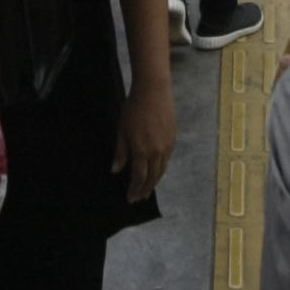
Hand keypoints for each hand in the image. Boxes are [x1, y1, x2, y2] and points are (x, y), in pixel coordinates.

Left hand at [115, 69, 176, 200]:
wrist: (154, 91)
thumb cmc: (133, 109)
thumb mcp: (122, 131)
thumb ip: (120, 152)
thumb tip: (116, 170)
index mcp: (142, 151)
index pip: (139, 177)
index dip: (135, 189)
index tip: (131, 198)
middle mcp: (157, 152)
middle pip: (152, 177)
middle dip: (145, 189)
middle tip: (140, 198)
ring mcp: (167, 145)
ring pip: (162, 170)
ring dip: (155, 181)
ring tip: (148, 189)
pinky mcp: (173, 138)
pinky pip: (167, 159)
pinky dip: (161, 169)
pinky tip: (156, 170)